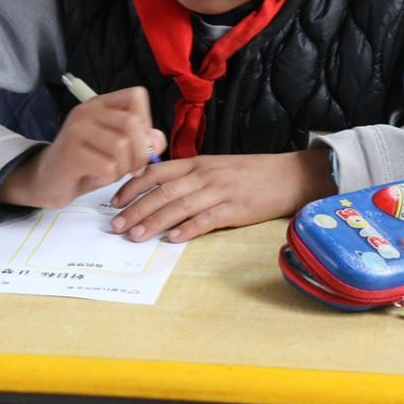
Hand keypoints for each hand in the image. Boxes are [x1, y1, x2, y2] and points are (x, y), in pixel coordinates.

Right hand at [0, 87, 165, 208]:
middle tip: (135, 168)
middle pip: (133, 123)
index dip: (147, 121)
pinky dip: (109, 178)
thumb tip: (156, 141)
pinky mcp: (70, 153)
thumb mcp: (119, 150)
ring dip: (124, 168)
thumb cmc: (87, 164)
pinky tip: (96, 177)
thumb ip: (142, 141)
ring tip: (112, 173)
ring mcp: (76, 130)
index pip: (136, 96)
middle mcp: (87, 111)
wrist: (47, 181)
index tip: (141, 142)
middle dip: (142, 152)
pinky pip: (107, 167)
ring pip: (122, 147)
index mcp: (100, 104)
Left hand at [107, 150, 335, 242]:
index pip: (156, 172)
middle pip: (162, 192)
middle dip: (135, 209)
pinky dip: (187, 229)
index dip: (132, 186)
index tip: (114, 202)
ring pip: (179, 206)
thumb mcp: (215, 168)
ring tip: (136, 236)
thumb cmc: (250, 174)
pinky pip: (206, 219)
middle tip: (116, 226)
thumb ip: (189, 178)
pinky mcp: (235, 209)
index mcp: (196, 164)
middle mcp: (203, 175)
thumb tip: (158, 194)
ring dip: (154, 222)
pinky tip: (172, 239)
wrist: (288, 176)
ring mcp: (219, 191)